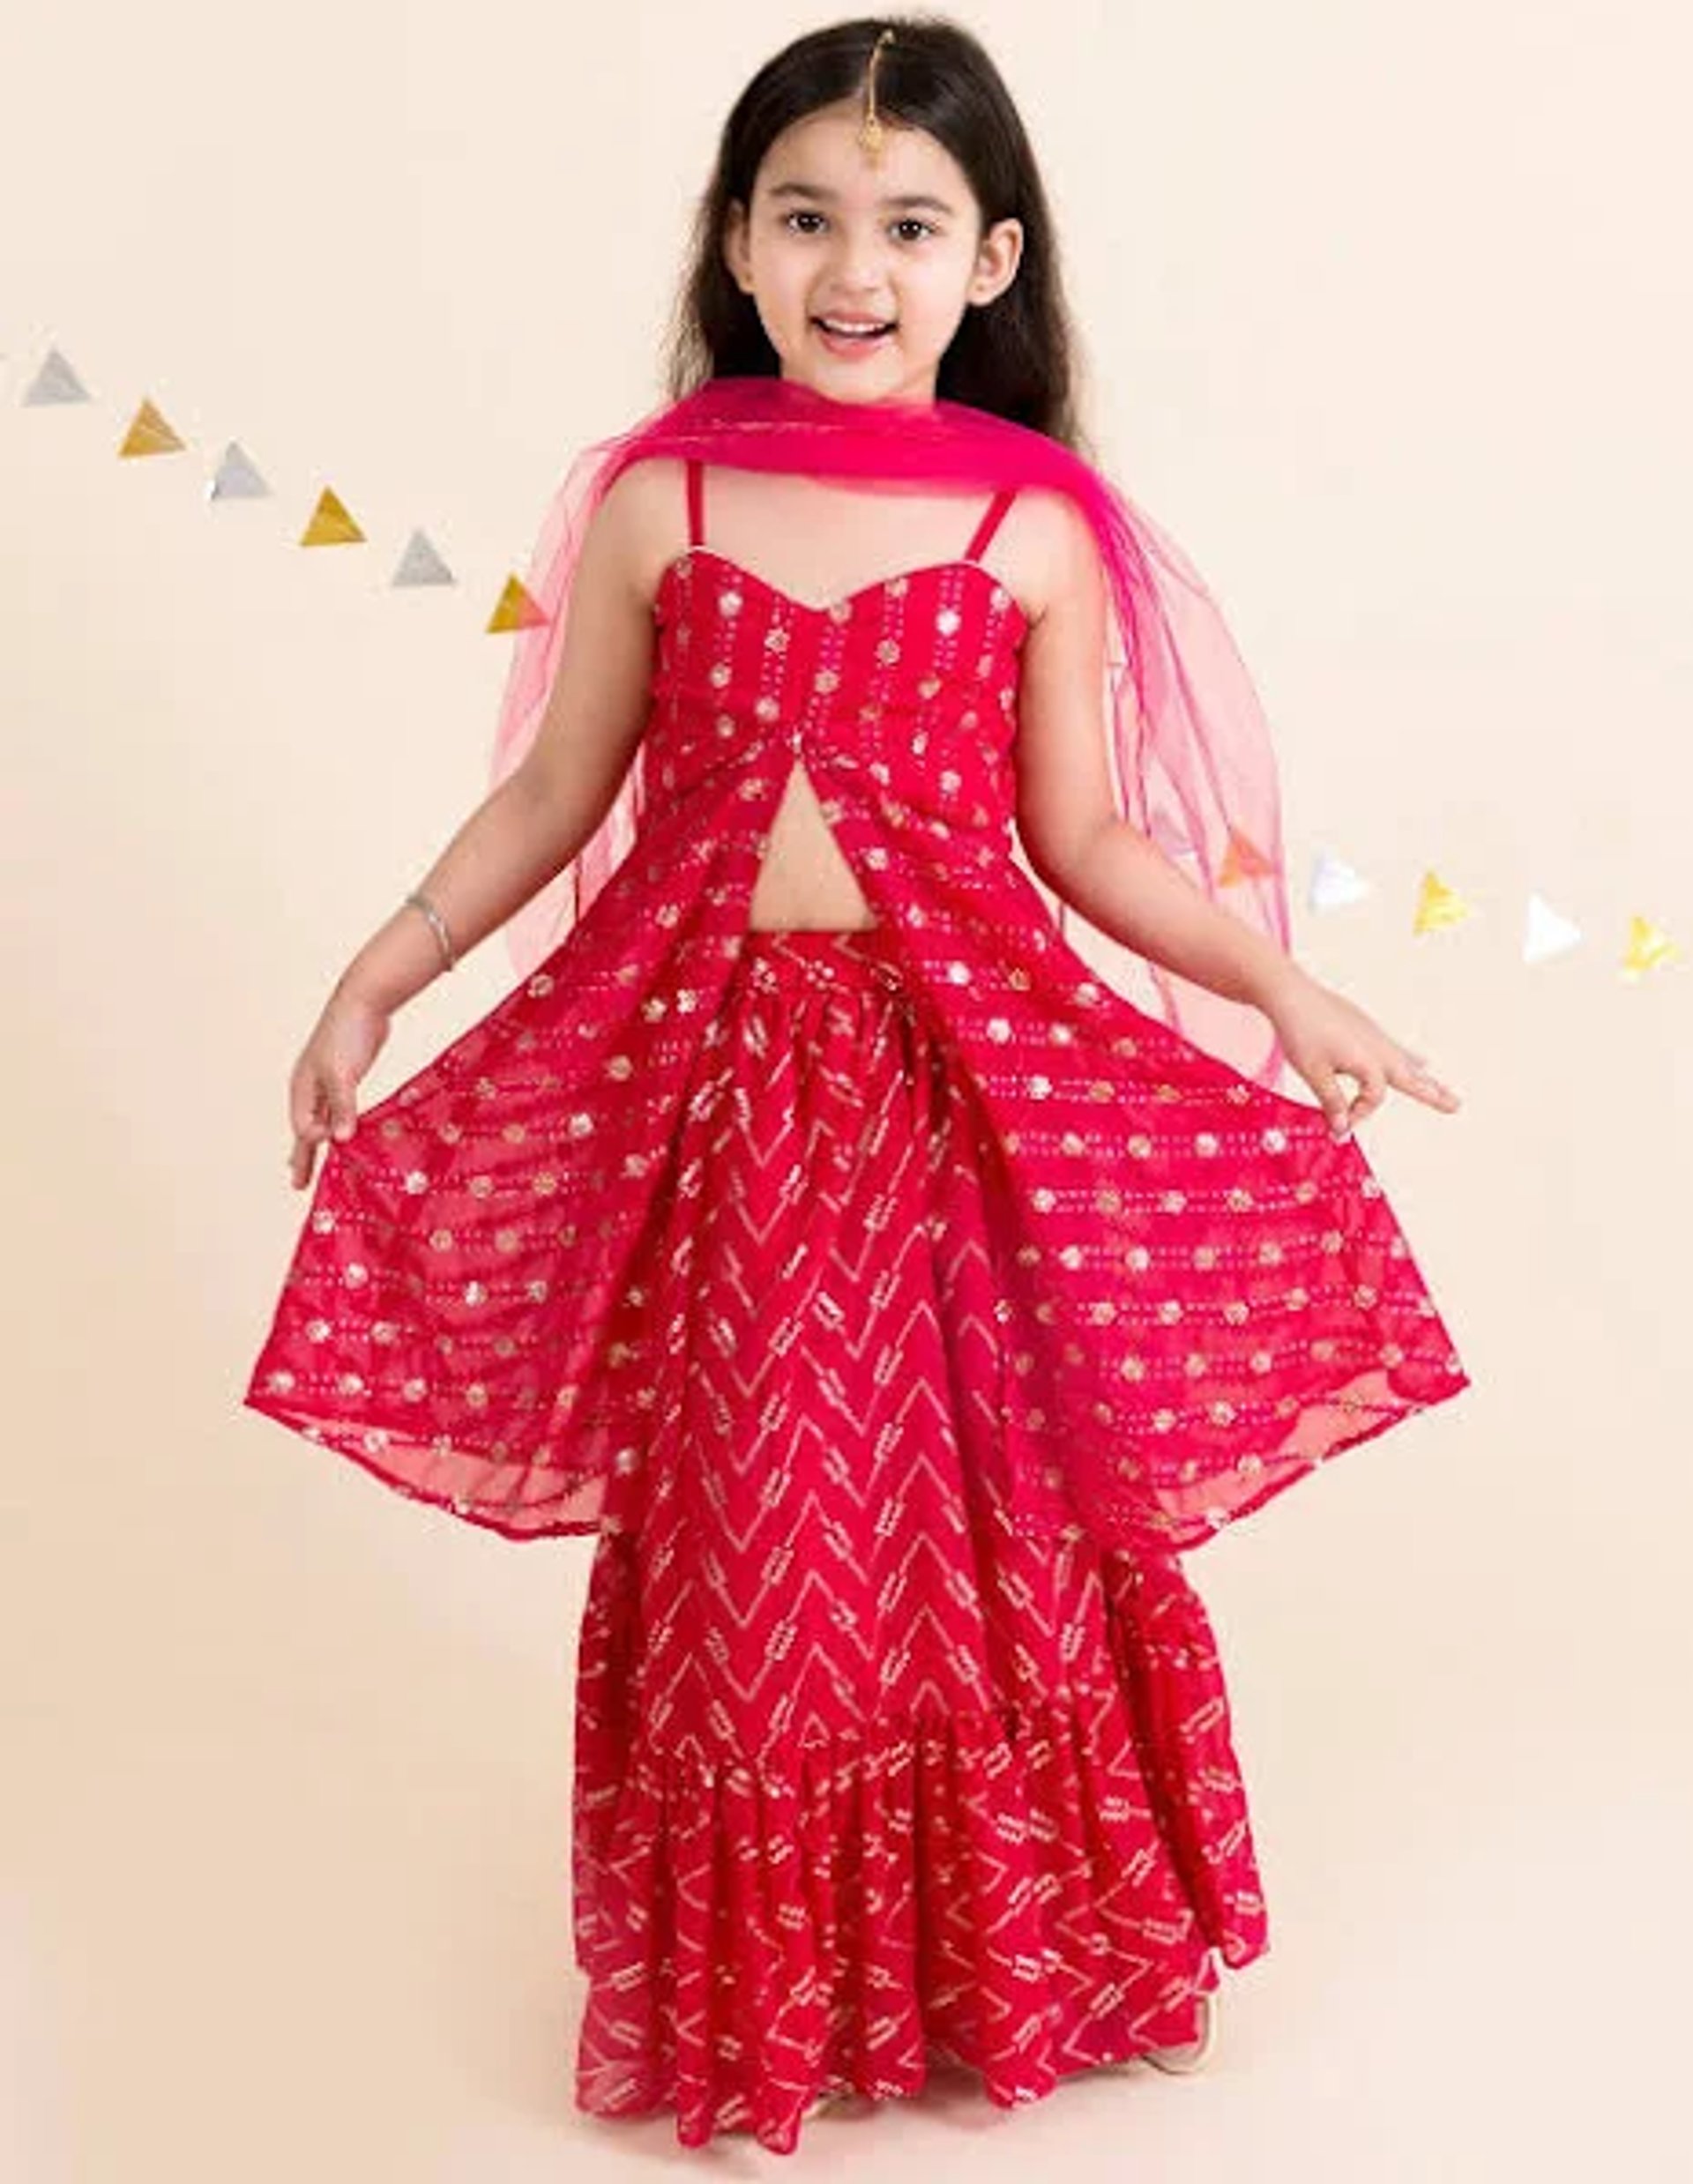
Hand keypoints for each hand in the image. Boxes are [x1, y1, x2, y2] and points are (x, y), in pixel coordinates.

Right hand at [286, 986, 392, 1190]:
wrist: (364, 1001)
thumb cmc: (347, 1033)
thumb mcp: (343, 1073)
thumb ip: (342, 1107)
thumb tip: (339, 1140)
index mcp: (302, 1087)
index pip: (303, 1126)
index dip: (315, 1139)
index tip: (335, 1142)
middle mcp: (309, 1088)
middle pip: (304, 1129)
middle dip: (302, 1157)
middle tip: (298, 1185)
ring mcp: (326, 1083)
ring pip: (320, 1122)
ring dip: (320, 1145)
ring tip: (312, 1167)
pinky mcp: (346, 1078)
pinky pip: (338, 1110)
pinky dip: (339, 1126)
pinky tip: (345, 1135)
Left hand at [1259, 966, 1461, 1137]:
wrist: (1292, 994)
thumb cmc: (1301, 1031)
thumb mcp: (1314, 1073)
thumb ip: (1332, 1103)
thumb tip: (1342, 1130)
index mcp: (1369, 1061)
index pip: (1375, 1099)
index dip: (1358, 1114)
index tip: (1337, 1124)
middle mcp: (1378, 1047)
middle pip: (1412, 1077)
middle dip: (1433, 1093)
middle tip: (1455, 1106)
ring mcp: (1375, 1035)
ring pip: (1406, 1061)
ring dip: (1424, 1078)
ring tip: (1442, 1091)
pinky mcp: (1366, 1027)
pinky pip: (1395, 1048)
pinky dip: (1409, 1058)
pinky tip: (1419, 1061)